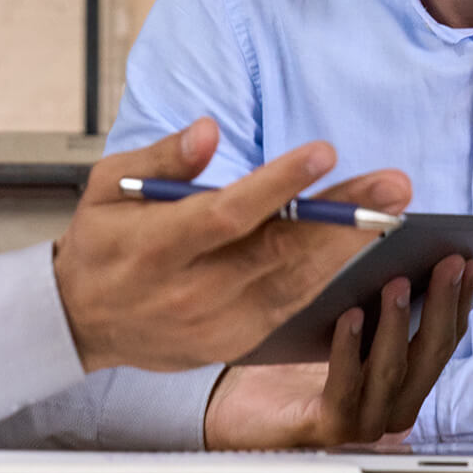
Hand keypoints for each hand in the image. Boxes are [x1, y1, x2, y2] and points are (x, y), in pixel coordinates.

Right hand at [52, 118, 411, 372]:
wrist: (81, 321)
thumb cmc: (101, 241)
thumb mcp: (108, 185)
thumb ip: (162, 158)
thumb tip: (209, 130)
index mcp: (158, 246)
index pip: (228, 214)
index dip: (279, 185)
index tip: (323, 153)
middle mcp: (192, 290)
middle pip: (278, 252)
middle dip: (341, 218)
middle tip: (392, 186)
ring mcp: (217, 322)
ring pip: (295, 282)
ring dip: (349, 246)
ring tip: (390, 210)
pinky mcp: (235, 341)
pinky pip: (292, 305)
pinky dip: (329, 276)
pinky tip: (361, 245)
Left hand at [203, 254, 472, 448]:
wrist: (243, 409)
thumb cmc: (295, 359)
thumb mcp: (344, 317)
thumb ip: (376, 293)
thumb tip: (400, 240)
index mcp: (406, 378)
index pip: (444, 338)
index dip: (459, 299)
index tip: (469, 260)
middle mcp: (394, 402)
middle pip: (429, 353)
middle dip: (441, 303)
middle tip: (446, 262)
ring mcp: (365, 418)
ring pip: (393, 370)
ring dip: (397, 322)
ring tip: (396, 281)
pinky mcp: (329, 424)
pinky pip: (345, 386)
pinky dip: (349, 349)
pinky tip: (348, 315)